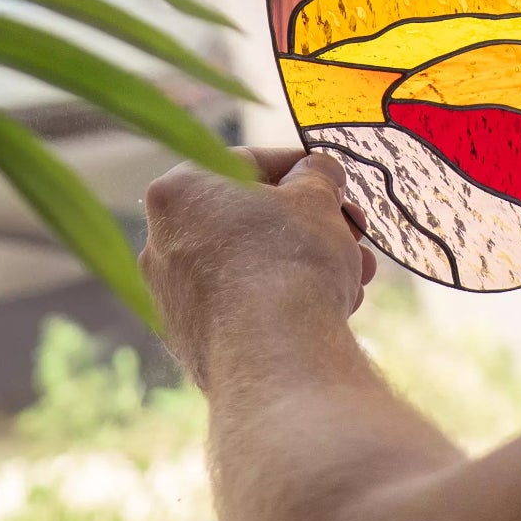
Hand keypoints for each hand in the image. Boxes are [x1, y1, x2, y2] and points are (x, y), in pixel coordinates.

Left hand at [144, 147, 376, 389]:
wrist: (276, 358)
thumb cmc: (292, 261)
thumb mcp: (318, 197)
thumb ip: (317, 174)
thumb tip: (318, 172)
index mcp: (181, 190)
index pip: (252, 163)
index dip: (306, 170)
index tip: (338, 183)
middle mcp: (162, 242)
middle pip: (252, 219)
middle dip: (312, 225)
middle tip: (354, 231)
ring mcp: (172, 297)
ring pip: (253, 265)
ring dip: (309, 263)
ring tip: (358, 274)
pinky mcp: (192, 342)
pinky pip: (245, 306)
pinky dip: (285, 300)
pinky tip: (333, 306)